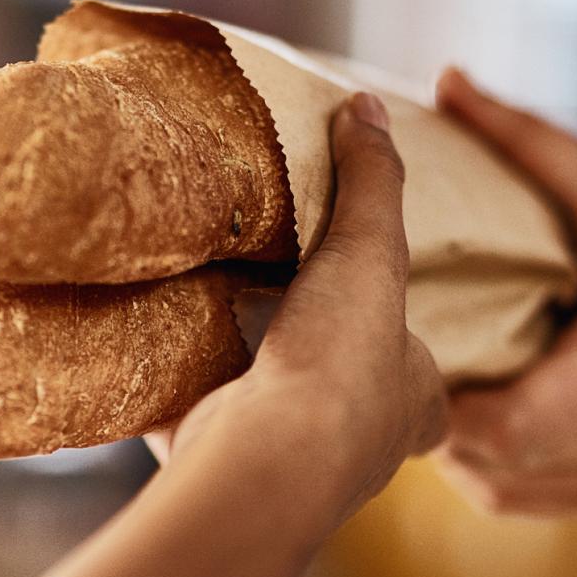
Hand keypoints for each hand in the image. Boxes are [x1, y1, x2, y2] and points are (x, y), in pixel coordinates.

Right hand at [148, 92, 446, 529]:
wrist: (266, 462)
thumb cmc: (343, 363)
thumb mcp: (369, 251)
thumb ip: (372, 182)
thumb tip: (370, 107)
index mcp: (415, 407)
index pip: (427, 380)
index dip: (408, 350)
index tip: (375, 317)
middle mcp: (359, 451)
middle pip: (343, 398)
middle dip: (315, 360)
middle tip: (281, 305)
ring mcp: (287, 469)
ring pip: (267, 415)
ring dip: (242, 375)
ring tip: (211, 307)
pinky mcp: (216, 467)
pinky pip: (192, 422)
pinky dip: (171, 391)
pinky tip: (148, 346)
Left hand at [434, 69, 576, 512]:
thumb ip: (530, 142)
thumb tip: (449, 81)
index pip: (501, 427)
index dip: (440, 398)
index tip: (405, 345)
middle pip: (482, 462)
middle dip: (431, 413)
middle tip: (393, 354)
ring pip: (496, 492)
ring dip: (454, 446)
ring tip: (429, 381)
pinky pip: (525, 499)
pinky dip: (489, 467)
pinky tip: (472, 414)